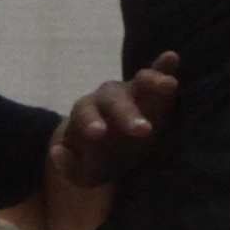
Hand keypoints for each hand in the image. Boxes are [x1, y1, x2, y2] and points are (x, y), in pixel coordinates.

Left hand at [53, 55, 179, 185]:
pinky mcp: (153, 91)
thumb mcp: (83, 172)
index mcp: (86, 114)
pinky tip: (172, 57)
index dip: (91, 122)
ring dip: (153, 82)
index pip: (86, 113)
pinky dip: (164, 67)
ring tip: (170, 85)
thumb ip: (68, 167)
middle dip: (127, 113)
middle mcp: (107, 97)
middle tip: (143, 130)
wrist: (113, 148)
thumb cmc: (98, 159)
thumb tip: (56, 151)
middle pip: (115, 99)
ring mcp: (131, 90)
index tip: (99, 133)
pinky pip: (157, 75)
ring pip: (139, 81)